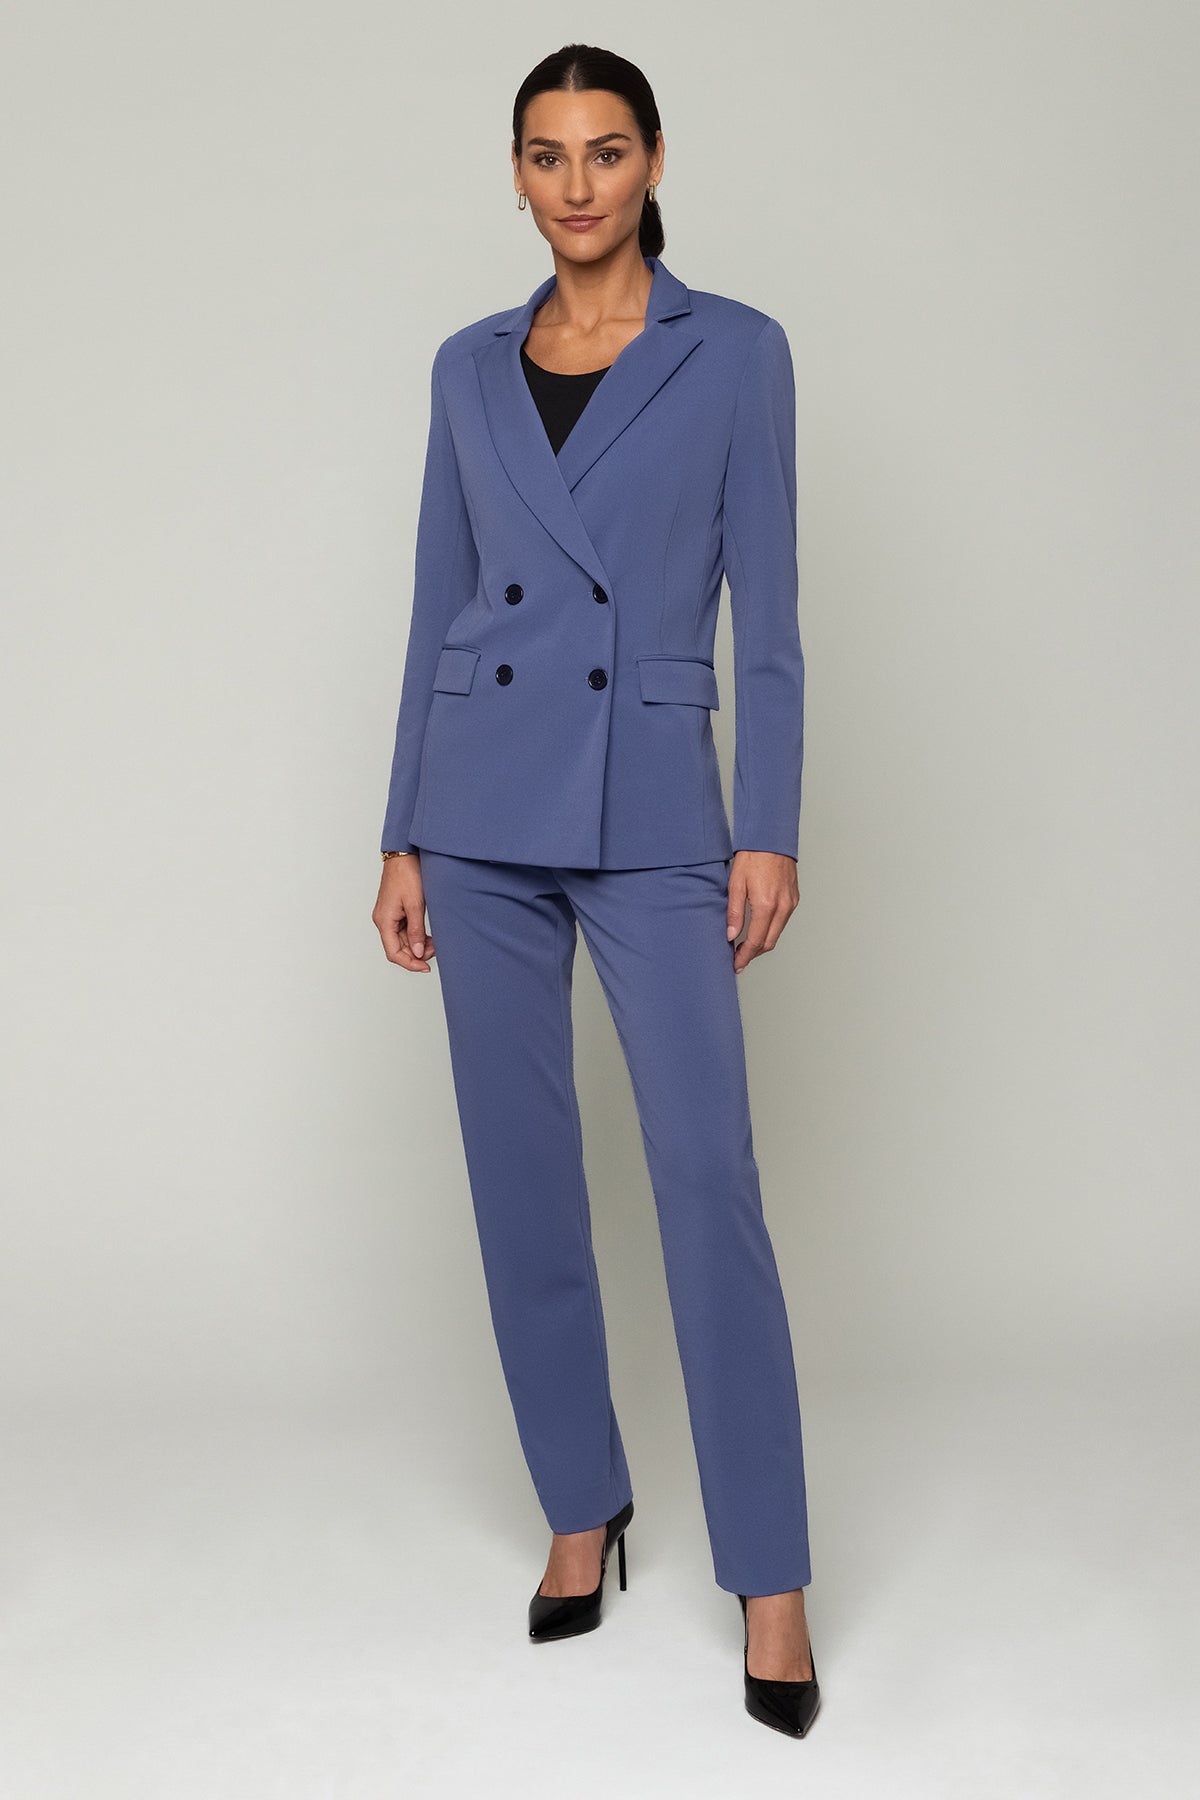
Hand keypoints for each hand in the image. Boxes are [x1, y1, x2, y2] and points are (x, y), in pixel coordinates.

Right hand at [372, 854, 434, 971]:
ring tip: (434, 943)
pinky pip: (404, 930)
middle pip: (398, 948)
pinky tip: (428, 935)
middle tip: (435, 951)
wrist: (403, 855)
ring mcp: (388, 916)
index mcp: (384, 921)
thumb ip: (416, 931)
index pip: (394, 953)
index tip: (424, 967)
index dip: (409, 963)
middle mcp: (383, 920)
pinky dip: (416, 935)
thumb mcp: (415, 905)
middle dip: (416, 954)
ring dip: (417, 945)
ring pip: (402, 940)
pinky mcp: (395, 911)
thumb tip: (417, 952)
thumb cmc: (406, 874)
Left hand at [726, 850, 799, 973]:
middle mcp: (782, 907)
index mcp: (766, 905)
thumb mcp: (735, 884)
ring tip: (746, 947)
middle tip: (739, 959)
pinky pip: (782, 922)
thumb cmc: (752, 857)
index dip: (744, 956)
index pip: (755, 941)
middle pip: (768, 943)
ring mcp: (790, 904)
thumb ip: (734, 912)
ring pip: (776, 934)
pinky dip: (770, 931)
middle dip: (753, 954)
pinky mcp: (794, 899)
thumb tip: (731, 935)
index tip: (736, 964)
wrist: (771, 839)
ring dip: (762, 944)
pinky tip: (759, 930)